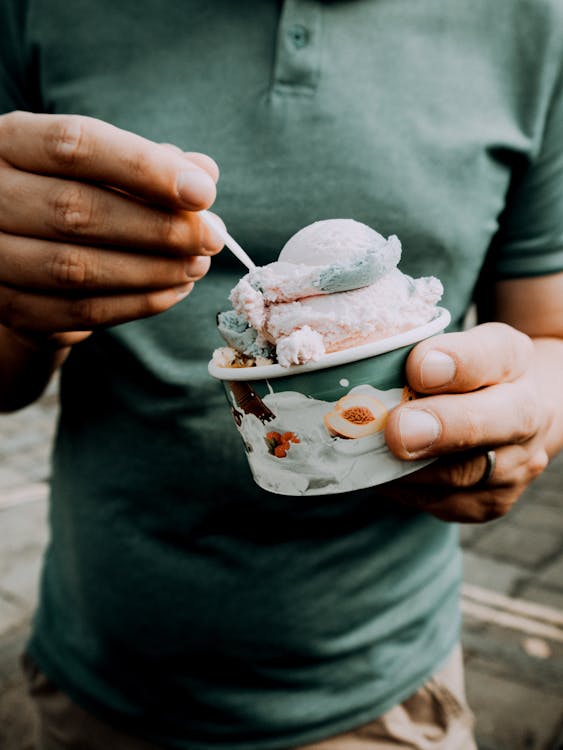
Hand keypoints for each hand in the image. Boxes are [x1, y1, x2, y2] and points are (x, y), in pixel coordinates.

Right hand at [0, 111, 222, 349]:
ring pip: (78, 268)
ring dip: (153, 270)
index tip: (203, 192)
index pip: (74, 145)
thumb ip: (149, 163)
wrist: (21, 253)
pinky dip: (137, 304)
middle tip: (212, 237)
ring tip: (197, 264)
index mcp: (10, 143)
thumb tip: (204, 172)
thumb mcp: (103, 166)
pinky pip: (81, 312)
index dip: (144, 168)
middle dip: (159, 228)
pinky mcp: (13, 308)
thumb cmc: (72, 194)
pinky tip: (174, 291)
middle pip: (76, 211)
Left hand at [383, 323, 549, 522]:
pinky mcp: (491, 502)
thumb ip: (426, 353)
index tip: (418, 369)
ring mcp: (514, 466)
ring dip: (408, 467)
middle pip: (485, 426)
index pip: (491, 357)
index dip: (455, 364)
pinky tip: (384, 472)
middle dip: (439, 429)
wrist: (510, 413)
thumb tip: (384, 369)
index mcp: (513, 361)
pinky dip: (405, 489)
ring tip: (368, 452)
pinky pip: (442, 502)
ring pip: (458, 475)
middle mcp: (526, 416)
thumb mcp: (452, 345)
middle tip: (396, 432)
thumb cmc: (466, 372)